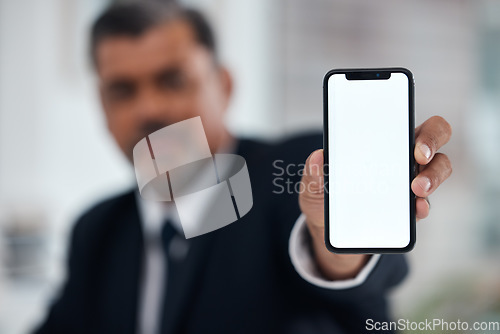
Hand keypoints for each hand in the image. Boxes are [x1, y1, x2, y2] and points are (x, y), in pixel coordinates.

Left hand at [299, 115, 451, 280]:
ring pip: (438, 168)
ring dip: (432, 176)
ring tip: (417, 189)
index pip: (406, 119)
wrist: (326, 228)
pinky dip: (423, 206)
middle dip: (432, 143)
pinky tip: (417, 209)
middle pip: (434, 138)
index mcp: (378, 140)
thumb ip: (313, 173)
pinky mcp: (408, 207)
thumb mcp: (312, 185)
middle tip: (419, 157)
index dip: (415, 120)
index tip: (412, 140)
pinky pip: (424, 203)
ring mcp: (409, 180)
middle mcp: (401, 155)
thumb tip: (317, 158)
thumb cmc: (323, 195)